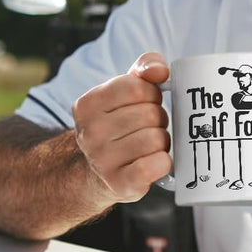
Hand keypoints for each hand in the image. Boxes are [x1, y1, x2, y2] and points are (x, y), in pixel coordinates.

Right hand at [71, 51, 171, 203]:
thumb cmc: (117, 123)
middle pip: (151, 114)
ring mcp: (102, 160)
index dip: (151, 93)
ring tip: (149, 145)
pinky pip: (156, 165)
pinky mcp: (120, 183)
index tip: (147, 102)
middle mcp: (89, 133)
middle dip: (158, 119)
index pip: (137, 87)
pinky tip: (155, 161)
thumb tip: (159, 70)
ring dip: (162, 141)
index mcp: (87, 104)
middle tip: (149, 127)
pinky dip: (163, 162)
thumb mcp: (123, 90)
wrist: (95, 171)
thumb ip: (144, 68)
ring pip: (157, 138)